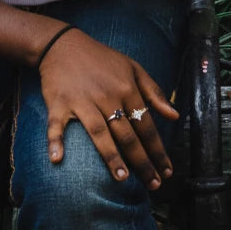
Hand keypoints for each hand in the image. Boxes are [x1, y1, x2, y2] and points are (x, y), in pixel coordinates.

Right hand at [39, 29, 177, 187]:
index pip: (147, 125)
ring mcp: (83, 102)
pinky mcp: (59, 104)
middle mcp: (108, 97)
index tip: (167, 170)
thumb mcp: (134, 69)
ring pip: (99, 133)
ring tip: (122, 178)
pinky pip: (57, 126)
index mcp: (128, 89)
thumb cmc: (103, 60)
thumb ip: (154, 92)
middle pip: (128, 134)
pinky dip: (56, 141)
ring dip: (111, 156)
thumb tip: (174, 115)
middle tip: (152, 184)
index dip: (158, 149)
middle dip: (142, 161)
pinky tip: (58, 159)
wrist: (65, 46)